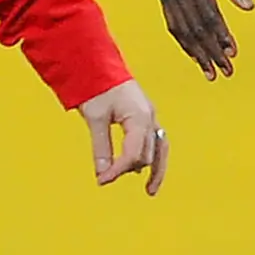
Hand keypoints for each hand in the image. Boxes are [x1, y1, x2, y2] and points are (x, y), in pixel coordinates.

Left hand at [78, 79, 167, 195]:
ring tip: (150, 190)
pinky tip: (144, 169)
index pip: (132, 153)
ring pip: (159, 149)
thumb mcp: (95, 118)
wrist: (99, 64)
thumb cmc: (97, 87)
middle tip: (106, 179)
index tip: (101, 181)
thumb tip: (102, 174)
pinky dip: (151, 156)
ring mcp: (151, 117)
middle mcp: (150, 118)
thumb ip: (101, 148)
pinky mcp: (147, 116)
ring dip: (153, 168)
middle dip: (129, 169)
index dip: (118, 170)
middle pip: (146, 154)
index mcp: (139, 117)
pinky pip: (156, 141)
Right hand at [153, 0, 251, 78]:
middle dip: (211, 52)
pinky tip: (191, 49)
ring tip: (208, 69)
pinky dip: (182, 37)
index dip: (221, 38)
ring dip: (195, 51)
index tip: (233, 55)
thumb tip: (248, 8)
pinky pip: (171, 19)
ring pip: (181, 28)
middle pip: (195, 29)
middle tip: (224, 72)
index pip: (210, 18)